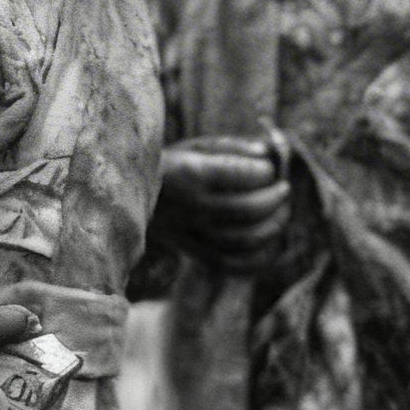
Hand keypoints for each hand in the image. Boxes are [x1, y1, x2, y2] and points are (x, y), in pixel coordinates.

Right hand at [153, 136, 290, 267]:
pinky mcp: (193, 253)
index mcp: (192, 173)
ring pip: (246, 239)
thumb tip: (269, 155)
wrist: (124, 198)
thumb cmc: (169, 164)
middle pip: (250, 208)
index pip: (245, 175)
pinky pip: (232, 264)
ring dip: (273, 226)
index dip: (266, 171)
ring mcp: (192, 234)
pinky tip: (269, 242)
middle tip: (284, 189)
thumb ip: (234, 148)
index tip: (269, 167)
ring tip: (282, 212)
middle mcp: (192, 206)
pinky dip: (258, 257)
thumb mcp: (195, 145)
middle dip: (276, 198)